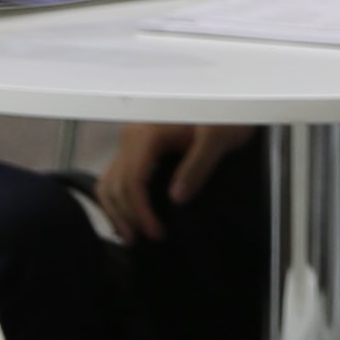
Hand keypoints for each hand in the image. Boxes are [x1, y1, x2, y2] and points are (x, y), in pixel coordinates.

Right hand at [96, 120, 247, 241]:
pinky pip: (117, 176)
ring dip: (117, 210)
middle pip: (116, 184)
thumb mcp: (218, 138)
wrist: (229, 98)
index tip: (156, 234)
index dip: (140, 211)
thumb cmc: (226, 115)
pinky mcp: (138, 148)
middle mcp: (132, 137)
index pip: (132, 180)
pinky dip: (118, 198)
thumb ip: (198, 166)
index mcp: (146, 135)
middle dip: (128, 216)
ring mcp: (132, 142)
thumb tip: (176, 198)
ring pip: (110, 181)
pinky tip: (129, 216)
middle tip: (146, 241)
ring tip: (132, 236)